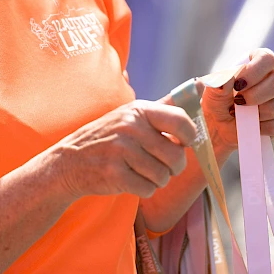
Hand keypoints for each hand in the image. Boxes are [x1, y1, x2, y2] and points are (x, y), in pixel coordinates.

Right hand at [54, 99, 197, 199]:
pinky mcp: (114, 174)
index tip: (183, 143)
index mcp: (139, 110)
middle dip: (174, 167)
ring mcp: (121, 150)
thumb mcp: (133, 114)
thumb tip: (202, 83)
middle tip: (163, 165)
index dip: (189, 137)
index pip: (181, 121)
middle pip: (176, 156)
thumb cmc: (111, 137)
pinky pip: (148, 189)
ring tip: (143, 171)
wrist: (71, 160)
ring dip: (157, 180)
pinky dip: (144, 189)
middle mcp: (130, 127)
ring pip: (163, 176)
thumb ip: (166, 105)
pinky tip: (131, 180)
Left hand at [201, 48, 273, 149]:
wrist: (221, 124)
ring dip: (256, 113)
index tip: (238, 85)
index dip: (254, 72)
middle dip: (256, 95)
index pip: (267, 59)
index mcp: (260, 60)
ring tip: (241, 114)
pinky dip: (262, 127)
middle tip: (238, 102)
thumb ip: (220, 83)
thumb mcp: (214, 90)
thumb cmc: (219, 99)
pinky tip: (252, 124)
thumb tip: (229, 80)